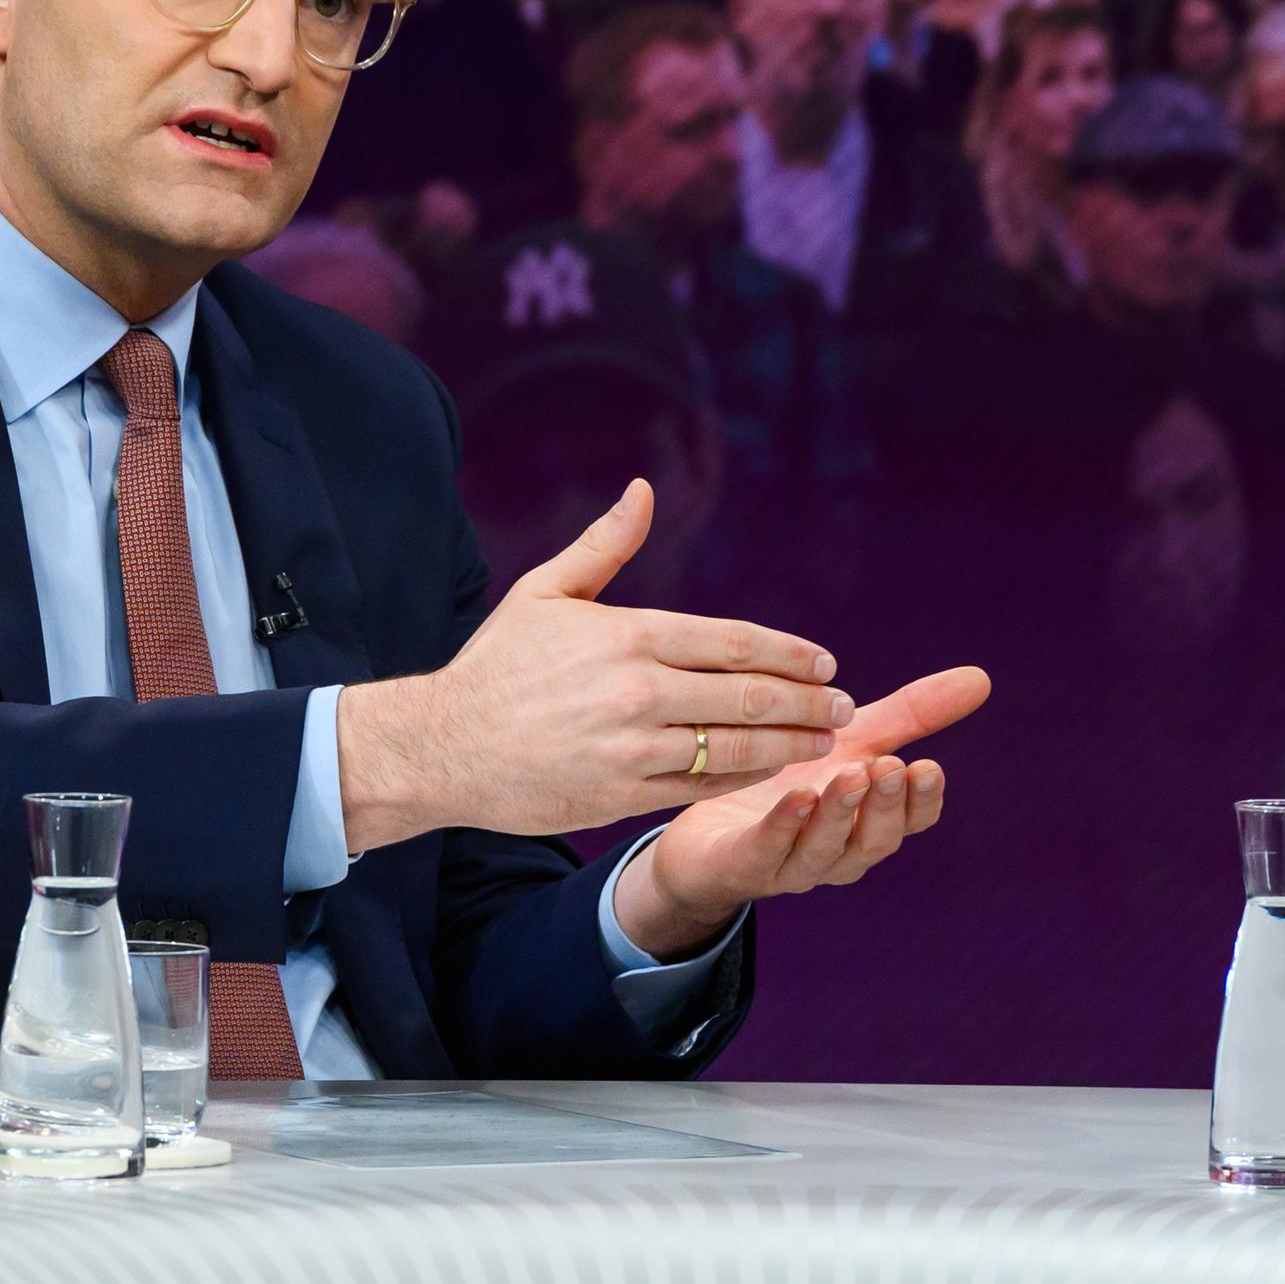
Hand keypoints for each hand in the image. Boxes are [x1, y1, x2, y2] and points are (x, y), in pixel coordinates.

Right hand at [334, 481, 851, 851]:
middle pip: (751, 696)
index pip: (734, 643)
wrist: (441, 745)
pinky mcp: (622, 794)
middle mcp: (637, 690)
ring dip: (793, 744)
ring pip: (737, 746)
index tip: (825, 662)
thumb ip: (604, 544)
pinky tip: (773, 774)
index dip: (790, 654)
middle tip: (843, 705)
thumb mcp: (543, 592)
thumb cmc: (495, 665)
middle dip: (809, 702)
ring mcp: (633, 746)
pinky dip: (747, 780)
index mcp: (626, 634)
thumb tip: (643, 489)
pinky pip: (703, 786)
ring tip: (825, 741)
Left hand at [614, 666, 992, 956]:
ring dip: (841, 813)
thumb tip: (982, 678)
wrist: (707, 832)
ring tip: (849, 775)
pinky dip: (786, 826)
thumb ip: (910, 716)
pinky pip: (770, 851)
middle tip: (889, 768)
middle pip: (875, 839)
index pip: (910, 820)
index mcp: (868, 822)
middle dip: (884, 804)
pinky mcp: (744, 866)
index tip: (929, 767)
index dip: (921, 800)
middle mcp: (839, 851)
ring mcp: (792, 865)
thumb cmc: (792, 780)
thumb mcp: (851, 740)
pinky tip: (796, 797)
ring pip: (827, 848)